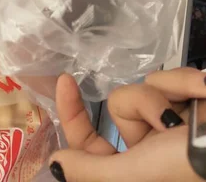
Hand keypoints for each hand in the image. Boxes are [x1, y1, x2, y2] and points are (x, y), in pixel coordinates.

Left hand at [49, 68, 205, 181]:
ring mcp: (169, 119)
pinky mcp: (186, 98)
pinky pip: (167, 76)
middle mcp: (149, 145)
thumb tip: (56, 164)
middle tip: (167, 121)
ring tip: (196, 106)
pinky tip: (204, 94)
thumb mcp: (138, 175)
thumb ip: (93, 171)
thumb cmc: (190, 165)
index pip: (90, 143)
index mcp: (134, 170)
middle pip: (120, 107)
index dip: (73, 114)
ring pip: (143, 87)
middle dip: (142, 106)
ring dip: (167, 93)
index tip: (64, 80)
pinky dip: (185, 83)